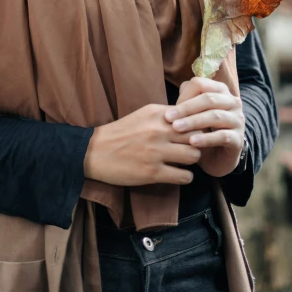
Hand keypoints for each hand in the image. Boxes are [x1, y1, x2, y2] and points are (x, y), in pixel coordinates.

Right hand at [83, 104, 201, 186]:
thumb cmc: (120, 133)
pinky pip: (184, 176)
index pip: (191, 117)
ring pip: (194, 156)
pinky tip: (177, 174)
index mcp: (157, 114)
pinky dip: (185, 177)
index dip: (195, 127)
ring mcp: (156, 152)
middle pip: (196, 136)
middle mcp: (159, 130)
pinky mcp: (153, 172)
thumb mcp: (142, 115)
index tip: (193, 134)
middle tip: (191, 149)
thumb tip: (189, 120)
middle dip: (197, 144)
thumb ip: (164, 117)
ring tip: (183, 163)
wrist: (94, 152)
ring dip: (192, 161)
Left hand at [164, 77, 244, 177]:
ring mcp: (238, 119)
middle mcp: (232, 102)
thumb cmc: (201, 130)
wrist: (216, 157)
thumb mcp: (191, 115)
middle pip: (208, 99)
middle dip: (186, 109)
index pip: (201, 84)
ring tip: (177, 128)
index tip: (168, 112)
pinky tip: (192, 142)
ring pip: (215, 116)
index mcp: (219, 90)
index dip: (183, 96)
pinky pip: (223, 136)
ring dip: (194, 122)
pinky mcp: (239, 138)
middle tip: (168, 119)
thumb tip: (173, 100)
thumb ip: (184, 102)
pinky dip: (206, 138)